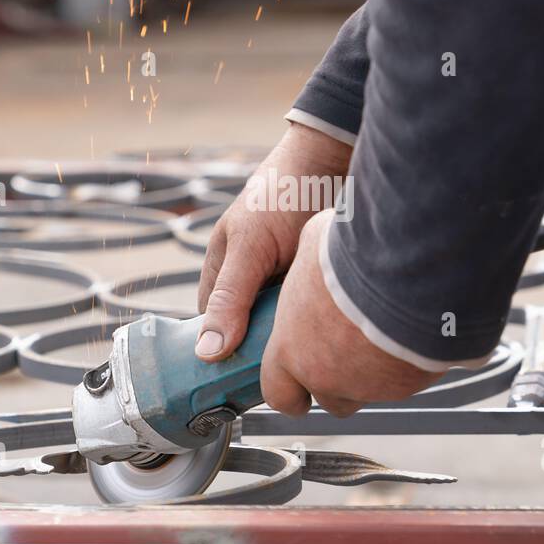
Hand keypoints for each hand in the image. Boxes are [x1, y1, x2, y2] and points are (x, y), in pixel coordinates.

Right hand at [195, 122, 351, 359]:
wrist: (335, 156)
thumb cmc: (284, 192)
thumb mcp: (251, 248)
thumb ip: (229, 298)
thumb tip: (207, 352)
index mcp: (225, 269)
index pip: (216, 327)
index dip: (226, 356)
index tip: (243, 387)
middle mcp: (253, 275)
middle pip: (252, 329)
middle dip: (267, 351)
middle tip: (291, 378)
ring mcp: (284, 275)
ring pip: (284, 323)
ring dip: (297, 337)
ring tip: (317, 361)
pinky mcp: (313, 274)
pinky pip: (311, 310)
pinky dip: (320, 321)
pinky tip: (337, 335)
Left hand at [260, 209, 439, 415]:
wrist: (407, 269)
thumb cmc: (354, 259)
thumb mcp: (311, 247)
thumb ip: (304, 270)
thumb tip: (307, 264)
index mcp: (292, 348)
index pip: (277, 392)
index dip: (286, 391)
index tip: (293, 390)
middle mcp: (326, 376)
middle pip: (327, 399)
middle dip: (334, 382)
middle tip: (343, 354)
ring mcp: (367, 385)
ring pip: (367, 392)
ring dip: (369, 373)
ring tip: (379, 337)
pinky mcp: (406, 384)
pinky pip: (401, 379)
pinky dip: (402, 362)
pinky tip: (407, 333)